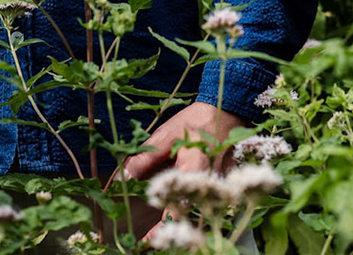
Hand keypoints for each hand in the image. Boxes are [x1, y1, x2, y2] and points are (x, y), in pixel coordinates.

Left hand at [115, 100, 244, 239]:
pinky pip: (209, 207)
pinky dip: (193, 216)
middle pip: (192, 219)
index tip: (147, 240)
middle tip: (150, 244)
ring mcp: (220, 187)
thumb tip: (124, 176)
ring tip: (161, 238)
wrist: (228, 110)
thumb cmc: (197, 121)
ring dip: (182, 229)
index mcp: (194, 169)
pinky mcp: (223, 187)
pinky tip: (179, 221)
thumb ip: (146, 157)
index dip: (162, 228)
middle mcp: (210, 183)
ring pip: (202, 217)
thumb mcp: (167, 134)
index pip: (178, 206)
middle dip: (171, 235)